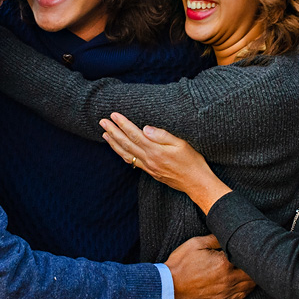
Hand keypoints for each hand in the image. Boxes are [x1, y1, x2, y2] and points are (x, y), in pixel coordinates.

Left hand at [100, 112, 231, 212]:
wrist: (196, 183)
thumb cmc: (192, 162)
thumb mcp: (181, 144)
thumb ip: (162, 136)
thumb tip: (145, 128)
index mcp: (156, 150)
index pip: (135, 134)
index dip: (123, 124)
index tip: (113, 115)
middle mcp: (149, 159)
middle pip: (126, 144)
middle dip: (113, 132)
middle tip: (102, 121)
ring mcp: (149, 167)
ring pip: (126, 154)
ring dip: (114, 144)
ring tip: (104, 134)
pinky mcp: (151, 172)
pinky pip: (132, 162)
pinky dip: (123, 154)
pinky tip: (119, 150)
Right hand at [165, 234, 254, 298]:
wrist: (169, 287)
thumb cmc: (180, 264)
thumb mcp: (195, 244)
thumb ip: (215, 238)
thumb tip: (228, 234)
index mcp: (224, 263)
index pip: (247, 256)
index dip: (252, 249)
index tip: (254, 244)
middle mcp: (228, 279)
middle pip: (253, 273)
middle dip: (255, 263)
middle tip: (256, 255)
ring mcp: (226, 292)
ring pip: (250, 285)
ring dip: (254, 277)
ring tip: (254, 268)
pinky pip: (241, 295)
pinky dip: (247, 288)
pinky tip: (247, 282)